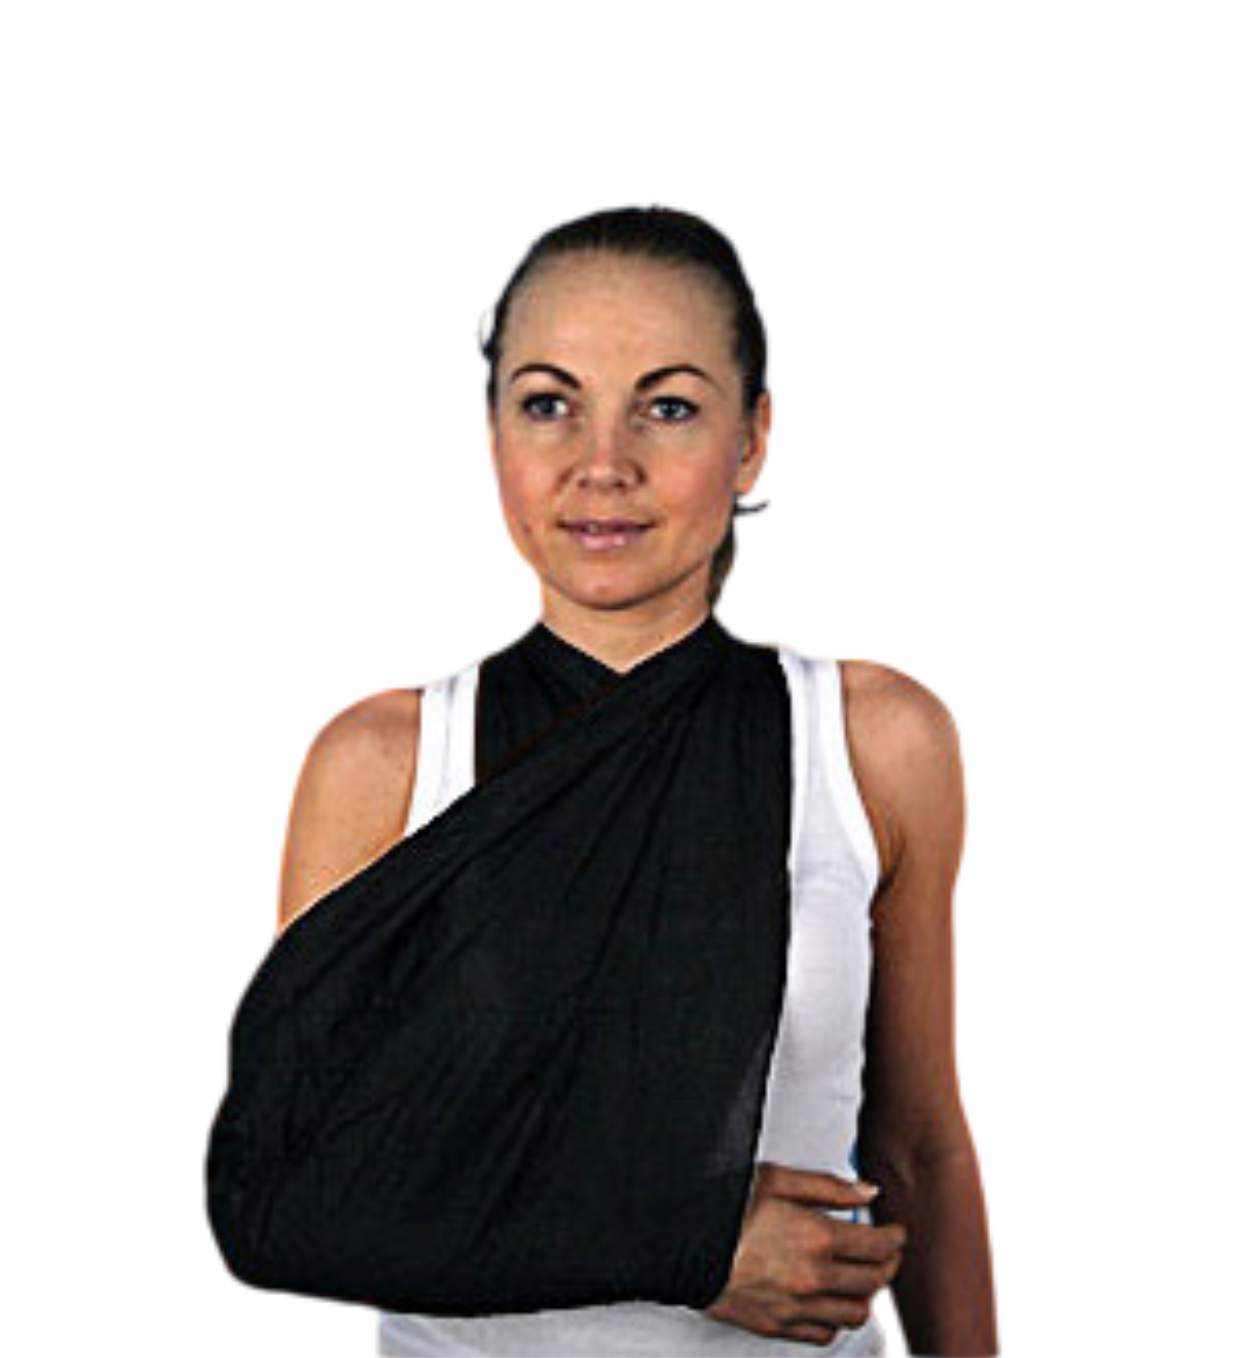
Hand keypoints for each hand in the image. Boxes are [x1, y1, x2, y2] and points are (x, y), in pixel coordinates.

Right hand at [704, 1162, 906, 1347]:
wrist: (679, 1240)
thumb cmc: (724, 1204)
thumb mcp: (776, 1178)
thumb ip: (828, 1186)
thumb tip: (868, 1190)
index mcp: (816, 1237)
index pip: (878, 1247)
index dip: (896, 1238)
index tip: (896, 1231)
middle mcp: (813, 1279)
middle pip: (873, 1282)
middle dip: (888, 1265)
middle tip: (886, 1252)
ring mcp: (795, 1308)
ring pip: (855, 1314)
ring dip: (865, 1295)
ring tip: (859, 1276)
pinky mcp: (776, 1326)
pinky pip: (825, 1334)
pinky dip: (836, 1319)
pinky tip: (829, 1300)